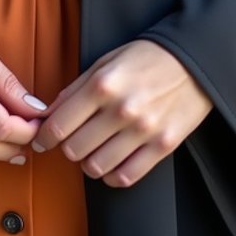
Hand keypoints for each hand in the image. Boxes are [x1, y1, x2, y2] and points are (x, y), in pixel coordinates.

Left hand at [29, 39, 213, 187]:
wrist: (193, 60)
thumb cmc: (146, 58)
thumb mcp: (105, 62)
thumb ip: (75, 89)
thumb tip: (48, 115)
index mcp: (102, 85)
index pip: (58, 125)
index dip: (43, 138)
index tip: (42, 140)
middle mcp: (121, 110)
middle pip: (74, 150)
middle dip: (68, 147)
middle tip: (73, 140)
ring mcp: (143, 130)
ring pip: (96, 167)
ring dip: (89, 162)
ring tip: (94, 150)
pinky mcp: (163, 146)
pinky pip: (126, 176)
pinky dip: (112, 176)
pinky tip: (112, 162)